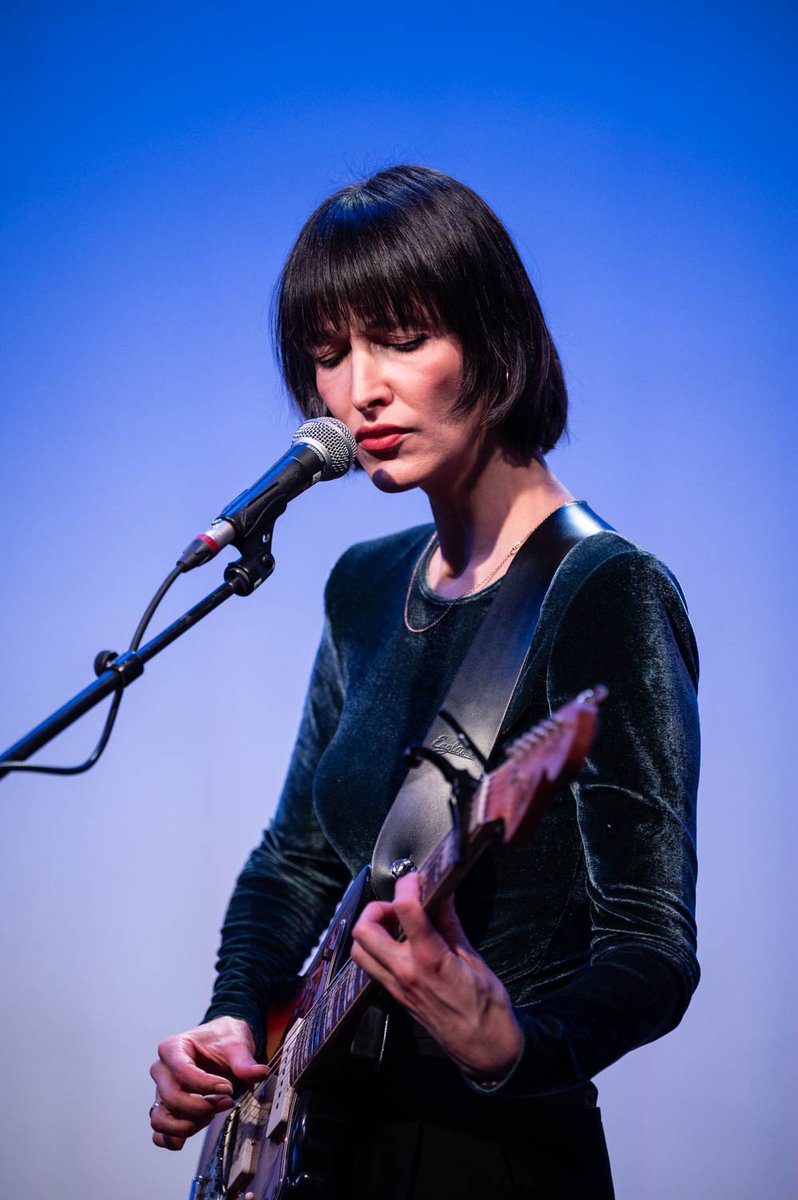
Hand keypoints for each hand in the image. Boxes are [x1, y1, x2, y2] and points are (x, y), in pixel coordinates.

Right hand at [149, 1015, 267, 1149]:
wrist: (220, 1044)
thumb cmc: (223, 1040)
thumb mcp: (236, 1044)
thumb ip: (245, 1061)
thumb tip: (260, 1073)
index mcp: (172, 1048)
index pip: (182, 1071)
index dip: (206, 1085)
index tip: (228, 1088)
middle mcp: (161, 1070)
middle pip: (171, 1099)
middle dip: (201, 1107)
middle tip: (227, 1102)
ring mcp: (161, 1092)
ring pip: (161, 1120)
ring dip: (189, 1125)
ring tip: (212, 1115)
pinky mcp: (165, 1110)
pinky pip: (160, 1134)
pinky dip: (176, 1138)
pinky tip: (200, 1125)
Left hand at [351, 873, 522, 1080]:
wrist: (484, 1049)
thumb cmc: (486, 1007)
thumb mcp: (474, 959)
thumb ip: (451, 924)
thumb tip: (442, 894)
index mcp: (429, 960)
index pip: (405, 910)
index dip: (408, 885)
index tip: (416, 878)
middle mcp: (405, 972)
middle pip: (365, 930)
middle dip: (377, 908)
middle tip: (399, 905)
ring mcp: (396, 987)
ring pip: (360, 951)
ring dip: (371, 930)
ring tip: (396, 924)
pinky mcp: (395, 997)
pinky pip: (371, 967)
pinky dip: (376, 949)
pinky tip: (399, 944)